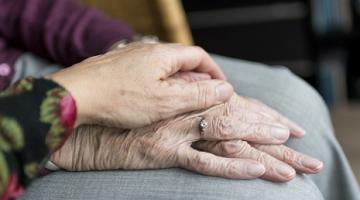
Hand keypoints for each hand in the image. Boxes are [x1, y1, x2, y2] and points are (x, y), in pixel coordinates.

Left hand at [48, 43, 232, 127]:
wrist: (73, 97)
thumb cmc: (118, 99)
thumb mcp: (166, 101)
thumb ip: (197, 94)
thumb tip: (225, 89)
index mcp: (163, 54)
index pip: (199, 56)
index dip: (214, 72)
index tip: (221, 88)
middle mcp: (147, 50)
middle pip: (182, 60)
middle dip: (197, 78)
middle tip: (203, 98)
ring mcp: (130, 57)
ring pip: (163, 67)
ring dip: (177, 82)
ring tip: (180, 101)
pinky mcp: (117, 67)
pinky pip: (146, 73)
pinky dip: (158, 84)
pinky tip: (152, 99)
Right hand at [51, 94, 320, 180]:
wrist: (93, 126)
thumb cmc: (128, 116)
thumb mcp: (160, 108)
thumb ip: (185, 106)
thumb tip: (208, 106)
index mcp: (189, 100)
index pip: (236, 106)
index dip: (263, 115)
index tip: (289, 126)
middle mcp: (187, 111)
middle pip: (239, 120)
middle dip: (273, 132)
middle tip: (302, 145)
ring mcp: (178, 131)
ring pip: (229, 136)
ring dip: (262, 148)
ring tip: (292, 163)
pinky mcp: (165, 151)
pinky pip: (204, 160)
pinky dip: (232, 165)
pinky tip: (256, 170)